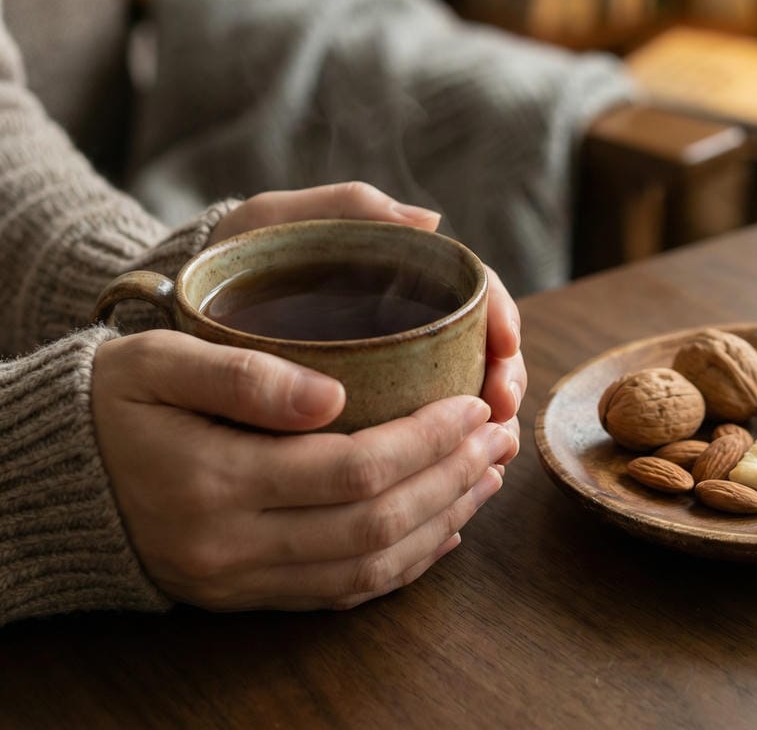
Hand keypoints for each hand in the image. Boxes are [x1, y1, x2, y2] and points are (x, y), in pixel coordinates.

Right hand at [92, 330, 515, 610]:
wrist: (57, 478)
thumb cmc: (113, 402)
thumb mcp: (161, 363)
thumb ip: (244, 376)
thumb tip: (334, 394)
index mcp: (215, 479)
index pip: (354, 471)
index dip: (426, 440)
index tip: (472, 404)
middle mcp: (232, 545)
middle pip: (375, 526)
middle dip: (451, 480)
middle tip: (497, 436)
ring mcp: (238, 581)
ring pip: (368, 569)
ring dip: (441, 523)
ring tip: (487, 477)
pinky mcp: (244, 595)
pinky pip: (341, 594)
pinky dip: (402, 566)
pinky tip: (442, 530)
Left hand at [210, 182, 524, 459]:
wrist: (178, 309)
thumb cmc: (237, 253)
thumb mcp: (285, 217)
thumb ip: (350, 206)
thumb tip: (431, 222)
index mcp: (399, 277)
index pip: (473, 294)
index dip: (500, 319)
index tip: (505, 347)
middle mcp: (403, 326)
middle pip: (478, 353)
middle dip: (500, 382)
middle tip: (501, 413)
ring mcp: (388, 372)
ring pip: (455, 403)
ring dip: (480, 429)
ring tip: (491, 454)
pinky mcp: (363, 416)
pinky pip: (414, 445)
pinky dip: (441, 462)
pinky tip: (452, 483)